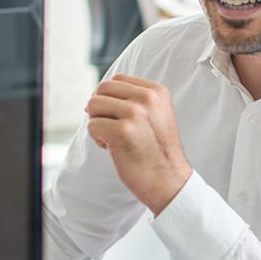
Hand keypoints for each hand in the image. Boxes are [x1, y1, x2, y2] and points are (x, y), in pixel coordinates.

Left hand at [86, 74, 192, 214]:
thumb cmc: (157, 150)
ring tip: (116, 138)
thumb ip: (135, 99)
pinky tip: (115, 149)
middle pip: (102, 89)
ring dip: (98, 123)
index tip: (122, 118)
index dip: (111, 98)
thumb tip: (96, 95)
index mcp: (157, 91)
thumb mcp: (156, 114)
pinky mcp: (122, 131)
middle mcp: (147, 98)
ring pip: (93, 105)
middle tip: (115, 128)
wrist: (169, 180)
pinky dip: (98, 139)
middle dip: (101, 109)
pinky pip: (91, 125)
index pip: (117, 79)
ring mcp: (135, 113)